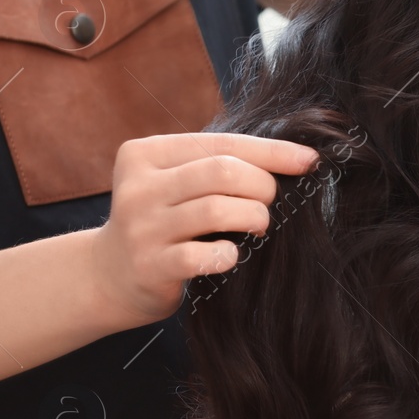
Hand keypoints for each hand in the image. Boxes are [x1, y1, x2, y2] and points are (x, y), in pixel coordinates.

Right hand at [88, 132, 320, 325]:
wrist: (109, 275)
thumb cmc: (163, 222)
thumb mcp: (176, 183)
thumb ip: (215, 165)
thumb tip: (296, 158)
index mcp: (146, 154)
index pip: (221, 143)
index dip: (272, 151)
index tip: (309, 160)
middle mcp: (138, 187)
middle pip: (222, 172)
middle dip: (262, 187)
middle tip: (267, 204)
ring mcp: (141, 227)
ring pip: (217, 210)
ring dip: (254, 218)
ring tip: (257, 227)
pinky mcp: (150, 266)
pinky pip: (203, 255)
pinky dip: (230, 254)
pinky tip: (231, 255)